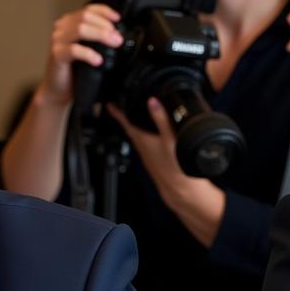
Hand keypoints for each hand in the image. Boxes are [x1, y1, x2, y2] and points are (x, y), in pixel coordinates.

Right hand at [36, 3, 122, 107]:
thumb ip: (96, 37)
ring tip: (113, 44)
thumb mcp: (87, 48)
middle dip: (105, 26)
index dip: (105, 12)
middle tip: (118, 38)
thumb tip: (118, 34)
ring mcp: (57, 41)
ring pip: (81, 29)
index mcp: (69, 23)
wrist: (58, 89)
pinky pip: (74, 50)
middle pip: (85, 17)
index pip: (88, 9)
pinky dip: (89, 54)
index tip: (118, 19)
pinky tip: (98, 60)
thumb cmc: (74, 69)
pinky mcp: (56, 55)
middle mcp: (61, 28)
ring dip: (101, 35)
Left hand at [108, 98, 224, 248]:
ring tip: (133, 116)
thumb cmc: (174, 167)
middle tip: (119, 108)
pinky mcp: (155, 159)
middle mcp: (142, 147)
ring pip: (138, 136)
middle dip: (125, 117)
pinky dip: (146, 134)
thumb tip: (152, 101)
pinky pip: (147, 142)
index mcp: (142, 140)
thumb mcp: (169, 138)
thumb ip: (161, 119)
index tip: (109, 104)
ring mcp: (148, 154)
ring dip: (135, 125)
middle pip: (130, 128)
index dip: (117, 112)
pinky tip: (151, 134)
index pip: (125, 122)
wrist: (181, 189)